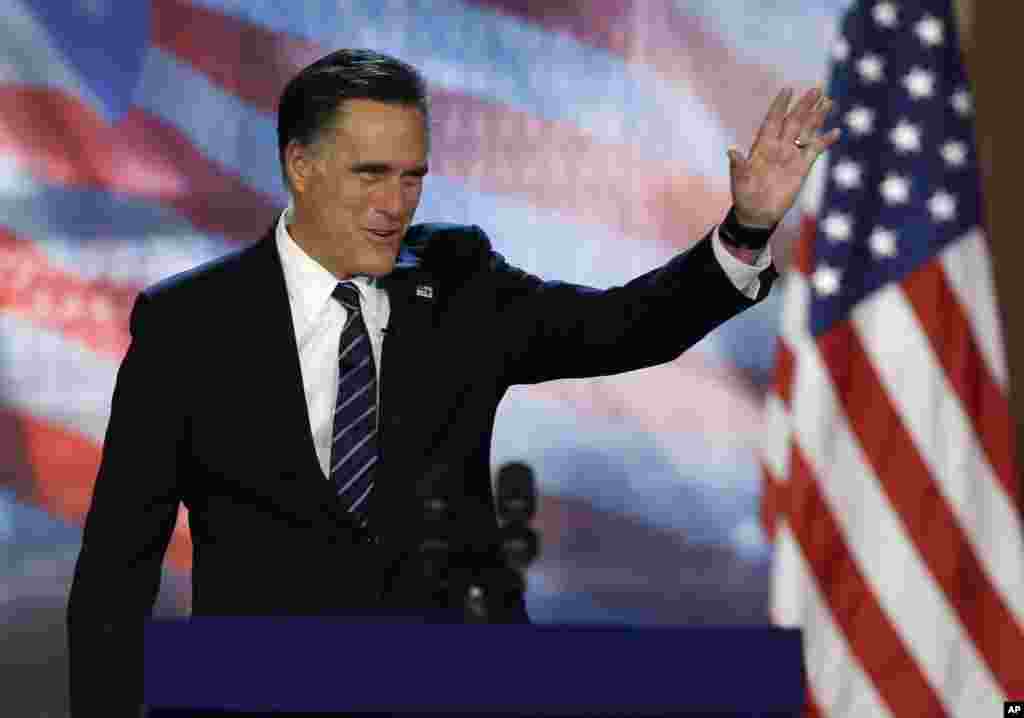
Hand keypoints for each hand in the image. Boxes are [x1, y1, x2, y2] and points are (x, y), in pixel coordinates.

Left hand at [727, 87, 840, 227]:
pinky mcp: (802, 167)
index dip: (780, 105)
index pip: (773, 120)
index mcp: (762, 146)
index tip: (787, 89)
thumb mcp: (739, 179)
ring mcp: (791, 155)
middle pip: (794, 121)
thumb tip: (731, 150)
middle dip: (804, 105)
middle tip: (817, 88)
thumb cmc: (744, 195)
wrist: (757, 213)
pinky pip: (815, 150)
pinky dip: (825, 141)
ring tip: (828, 101)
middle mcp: (778, 146)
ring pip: (806, 131)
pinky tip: (836, 132)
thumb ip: (738, 164)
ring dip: (817, 117)